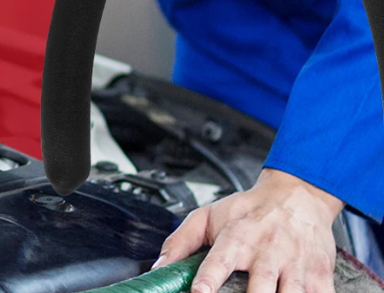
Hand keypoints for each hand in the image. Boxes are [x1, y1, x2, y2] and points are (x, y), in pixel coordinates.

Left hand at [150, 167, 343, 292]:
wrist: (296, 195)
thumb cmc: (249, 209)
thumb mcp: (209, 216)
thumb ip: (181, 240)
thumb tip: (158, 266)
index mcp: (237, 237)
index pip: (220, 260)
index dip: (209, 279)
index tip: (200, 292)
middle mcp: (266, 251)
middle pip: (261, 286)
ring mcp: (295, 265)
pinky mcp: (320, 276)